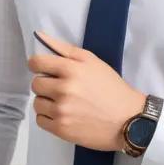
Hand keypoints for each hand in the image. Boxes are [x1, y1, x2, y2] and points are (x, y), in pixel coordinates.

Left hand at [26, 31, 145, 152]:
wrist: (128, 119)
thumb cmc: (111, 88)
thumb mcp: (92, 61)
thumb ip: (64, 48)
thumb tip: (39, 35)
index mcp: (71, 70)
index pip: (36, 63)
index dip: (38, 65)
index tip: (45, 70)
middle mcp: (64, 90)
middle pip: (35, 84)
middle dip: (46, 84)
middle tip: (62, 89)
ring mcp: (62, 111)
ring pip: (37, 103)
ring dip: (47, 102)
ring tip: (65, 103)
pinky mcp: (61, 129)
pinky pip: (40, 120)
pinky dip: (49, 117)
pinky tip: (64, 115)